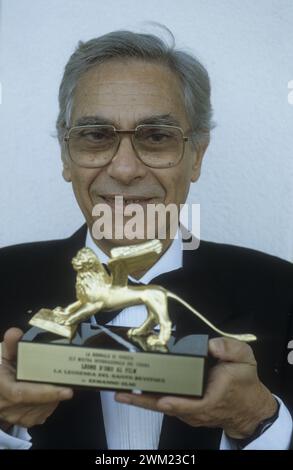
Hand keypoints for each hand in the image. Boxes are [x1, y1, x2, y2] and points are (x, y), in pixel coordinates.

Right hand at [0, 328, 72, 430]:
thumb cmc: (0, 367)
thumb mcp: (2, 353)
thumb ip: (10, 344)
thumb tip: (16, 333)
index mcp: (1, 386)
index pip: (22, 393)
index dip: (44, 393)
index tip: (67, 390)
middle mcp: (5, 405)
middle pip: (36, 404)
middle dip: (56, 393)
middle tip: (71, 381)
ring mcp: (14, 415)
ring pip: (41, 411)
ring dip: (54, 398)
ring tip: (59, 383)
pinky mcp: (22, 420)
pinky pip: (41, 415)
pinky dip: (50, 404)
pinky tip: (52, 393)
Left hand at [115, 337, 277, 438]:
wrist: (248, 407)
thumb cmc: (245, 384)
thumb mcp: (245, 360)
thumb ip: (230, 349)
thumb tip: (211, 345)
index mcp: (211, 398)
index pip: (191, 404)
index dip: (176, 402)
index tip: (161, 399)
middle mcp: (196, 409)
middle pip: (167, 406)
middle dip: (144, 400)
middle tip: (123, 393)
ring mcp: (189, 412)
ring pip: (162, 407)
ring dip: (142, 401)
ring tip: (122, 392)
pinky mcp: (185, 410)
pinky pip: (164, 405)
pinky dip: (149, 400)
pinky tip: (133, 393)